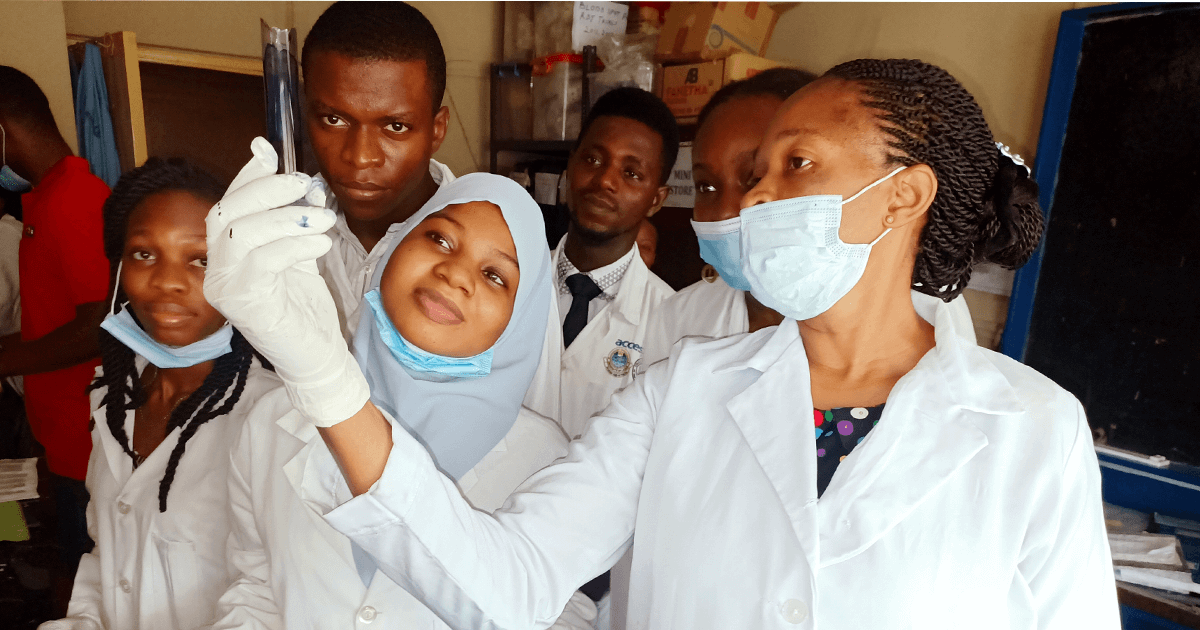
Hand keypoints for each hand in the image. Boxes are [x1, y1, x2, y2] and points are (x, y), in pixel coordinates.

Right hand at [204, 138, 369, 425]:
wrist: (315, 354)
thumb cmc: (304, 306)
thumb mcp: (298, 252)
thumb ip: (293, 219)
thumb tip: (303, 179)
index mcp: (225, 253)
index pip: (226, 203)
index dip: (246, 174)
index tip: (270, 151)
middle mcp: (216, 269)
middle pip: (227, 212)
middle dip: (266, 190)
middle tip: (304, 183)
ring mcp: (225, 288)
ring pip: (242, 234)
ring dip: (286, 218)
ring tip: (323, 218)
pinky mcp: (244, 305)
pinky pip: (263, 262)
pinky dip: (295, 245)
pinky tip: (320, 245)